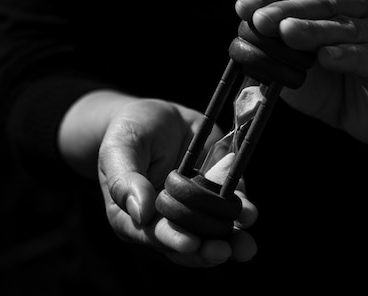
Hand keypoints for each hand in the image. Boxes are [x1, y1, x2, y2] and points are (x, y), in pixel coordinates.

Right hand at [59, 91, 257, 266]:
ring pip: (214, 234)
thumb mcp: (118, 148)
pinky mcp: (215, 192)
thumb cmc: (128, 133)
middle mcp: (166, 221)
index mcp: (135, 218)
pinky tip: (249, 212)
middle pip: (188, 246)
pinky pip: (231, 208)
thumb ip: (124, 179)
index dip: (174, 241)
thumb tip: (141, 213)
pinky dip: (242, 212)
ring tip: (245, 244)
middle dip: (207, 251)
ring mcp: (193, 209)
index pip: (155, 236)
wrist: (154, 115)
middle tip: (224, 250)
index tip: (192, 244)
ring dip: (232, 241)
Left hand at [235, 0, 367, 144]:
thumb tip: (247, 41)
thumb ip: (277, 53)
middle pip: (323, 4)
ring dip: (314, 30)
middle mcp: (364, 7)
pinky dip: (346, 56)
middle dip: (288, 11)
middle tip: (262, 20)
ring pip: (346, 28)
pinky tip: (326, 57)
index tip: (242, 9)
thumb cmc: (334, 83)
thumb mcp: (298, 67)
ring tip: (288, 34)